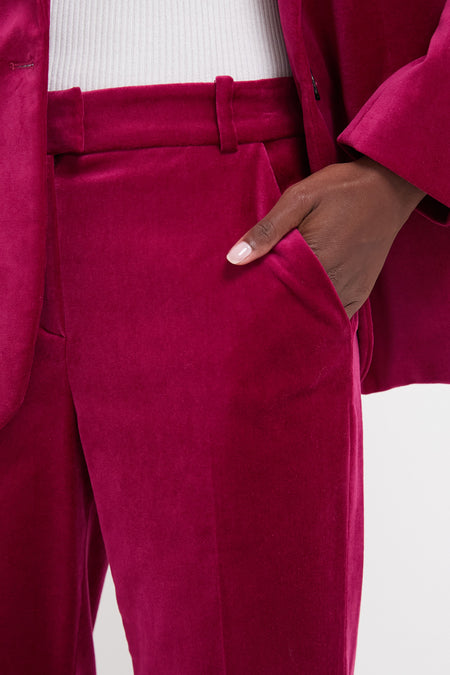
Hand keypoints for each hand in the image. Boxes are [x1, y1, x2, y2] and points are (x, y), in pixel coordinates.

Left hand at [226, 156, 425, 318]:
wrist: (389, 187)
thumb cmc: (340, 190)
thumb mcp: (299, 199)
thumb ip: (267, 230)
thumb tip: (234, 258)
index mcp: (316, 261)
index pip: (276, 295)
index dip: (258, 298)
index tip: (243, 299)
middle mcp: (335, 282)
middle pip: (295, 309)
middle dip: (275, 310)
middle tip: (255, 307)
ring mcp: (350, 291)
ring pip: (315, 316)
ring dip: (296, 313)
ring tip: (276, 307)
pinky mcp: (360, 293)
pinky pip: (334, 315)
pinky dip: (318, 313)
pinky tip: (303, 306)